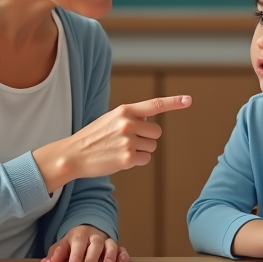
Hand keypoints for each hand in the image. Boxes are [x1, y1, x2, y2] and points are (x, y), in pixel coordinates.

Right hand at [35, 95, 191, 187]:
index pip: (154, 104)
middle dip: (147, 139)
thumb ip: (131, 118)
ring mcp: (128, 140)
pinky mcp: (127, 158)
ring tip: (121, 150)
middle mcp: (128, 123)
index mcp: (124, 110)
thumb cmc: (93, 137)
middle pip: (156, 132)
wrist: (73, 154)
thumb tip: (150, 121)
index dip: (174, 102)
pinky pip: (145, 160)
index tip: (189, 100)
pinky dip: (136, 161)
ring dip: (142, 151)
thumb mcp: (111, 119)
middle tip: (128, 141)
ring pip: (152, 147)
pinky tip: (120, 159)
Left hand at [39, 225, 129, 261]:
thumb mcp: (63, 246)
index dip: (75, 256)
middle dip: (91, 257)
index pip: (77, 244)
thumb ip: (55, 256)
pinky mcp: (115, 247)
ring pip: (109, 244)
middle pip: (94, 244)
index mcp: (79, 235)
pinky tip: (123, 260)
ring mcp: (105, 241)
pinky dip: (122, 254)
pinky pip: (121, 248)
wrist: (88, 230)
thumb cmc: (74, 243)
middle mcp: (93, 237)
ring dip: (109, 254)